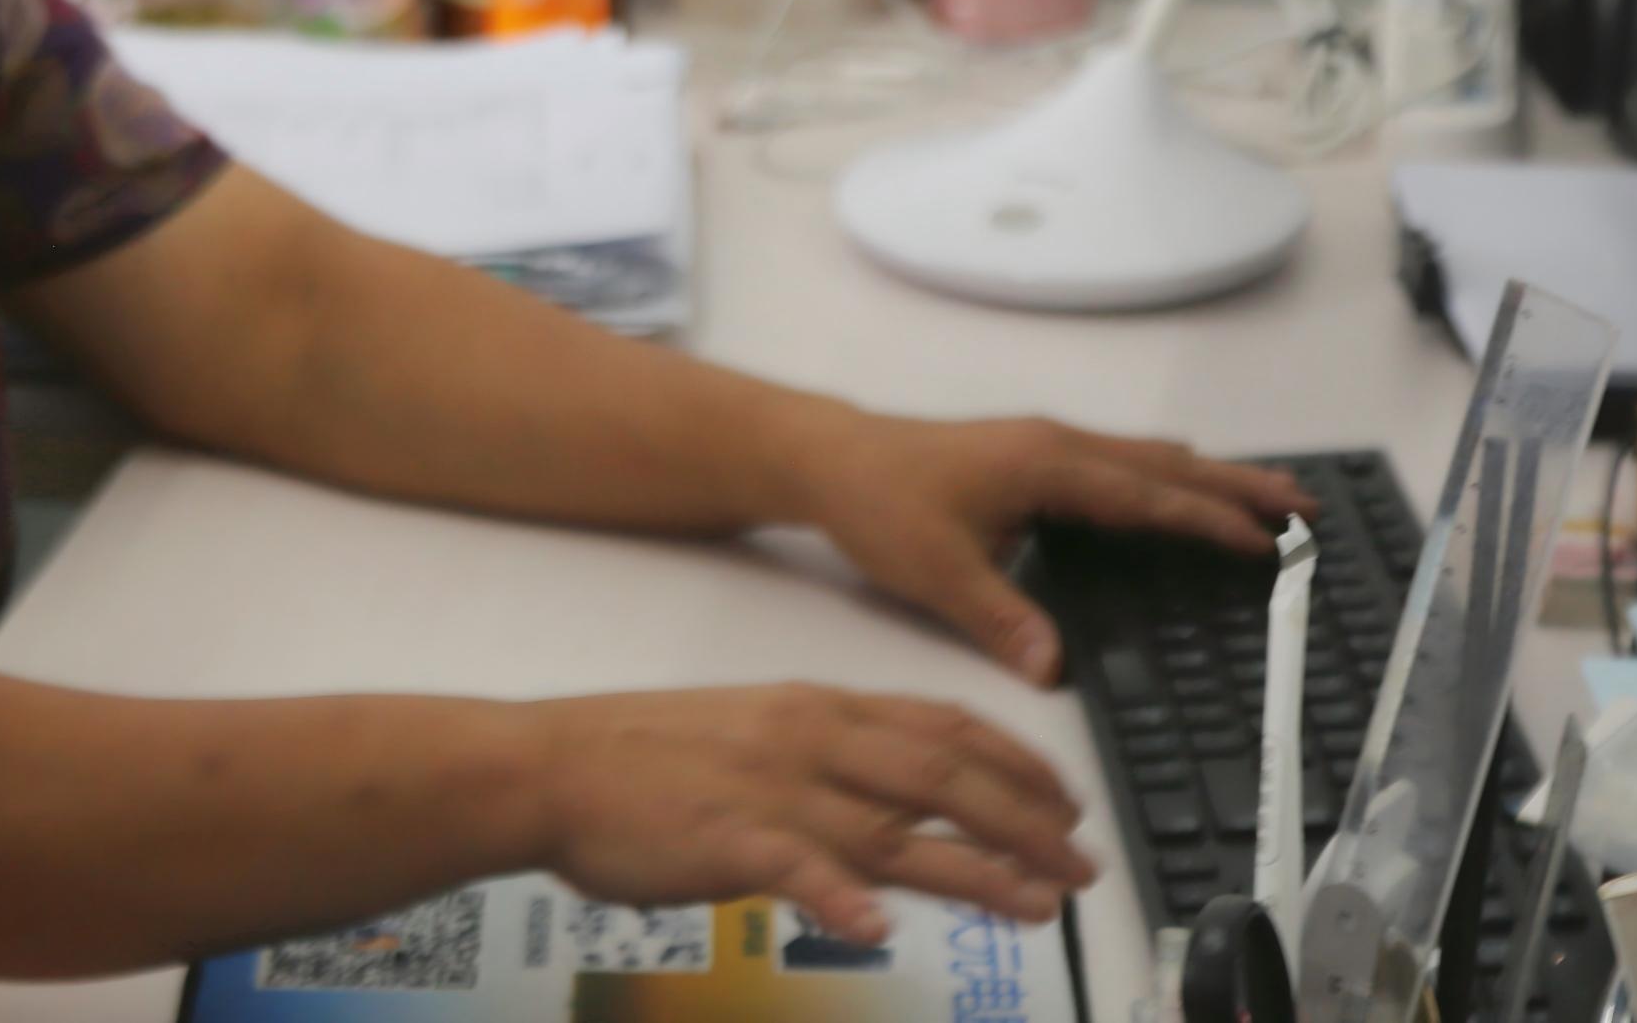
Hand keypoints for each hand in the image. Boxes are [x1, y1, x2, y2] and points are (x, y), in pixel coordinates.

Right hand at [506, 685, 1093, 945]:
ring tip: (1036, 905)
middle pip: (942, 779)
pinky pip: (794, 870)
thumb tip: (901, 786)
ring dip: (974, 869)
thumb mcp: (757, 728)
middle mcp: (811, 743)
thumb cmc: (649, 755)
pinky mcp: (726, 840)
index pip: (943, 727)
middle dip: (1026, 824)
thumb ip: (831, 752)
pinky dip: (839, 897)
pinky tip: (877, 927)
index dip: (1017, 764)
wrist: (553, 765)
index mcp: (819, 710)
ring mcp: (771, 792)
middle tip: (1083, 868)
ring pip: (893, 828)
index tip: (1069, 801)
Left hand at [778, 407, 1314, 686]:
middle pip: (1166, 465)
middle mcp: (1056, 445)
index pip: (1145, 497)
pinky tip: (1183, 485)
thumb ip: (1000, 618)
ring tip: (1271, 494)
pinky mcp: (1034, 454)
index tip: (1267, 542)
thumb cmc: (880, 507)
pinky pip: (1122, 460)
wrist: (830, 459)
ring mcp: (1046, 444)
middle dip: (1237, 486)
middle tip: (1305, 504)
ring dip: (1210, 476)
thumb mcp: (936, 573)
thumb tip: (1055, 672)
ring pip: (1147, 457)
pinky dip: (1169, 474)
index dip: (1207, 520)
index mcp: (1045, 466)